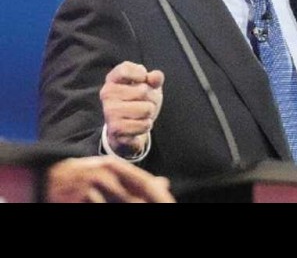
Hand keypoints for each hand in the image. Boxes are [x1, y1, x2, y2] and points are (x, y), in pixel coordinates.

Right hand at [46, 156, 174, 202]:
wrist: (49, 176)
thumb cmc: (85, 178)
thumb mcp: (110, 174)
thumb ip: (135, 180)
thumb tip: (164, 183)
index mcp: (115, 166)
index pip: (144, 183)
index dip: (158, 196)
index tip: (169, 204)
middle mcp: (105, 173)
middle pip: (132, 199)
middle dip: (143, 205)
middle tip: (160, 207)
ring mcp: (91, 185)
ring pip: (120, 202)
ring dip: (124, 204)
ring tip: (114, 202)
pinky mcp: (80, 197)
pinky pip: (99, 206)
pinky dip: (103, 207)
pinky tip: (102, 204)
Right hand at [100, 61, 163, 157]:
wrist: (127, 126)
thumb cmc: (139, 100)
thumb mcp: (149, 85)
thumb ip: (154, 78)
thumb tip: (156, 77)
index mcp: (113, 79)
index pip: (125, 70)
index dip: (141, 74)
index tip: (143, 79)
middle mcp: (107, 93)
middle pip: (143, 91)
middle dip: (152, 98)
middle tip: (145, 101)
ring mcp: (109, 111)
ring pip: (146, 109)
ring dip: (150, 113)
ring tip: (141, 113)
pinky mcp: (115, 129)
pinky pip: (144, 125)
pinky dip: (146, 125)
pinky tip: (138, 124)